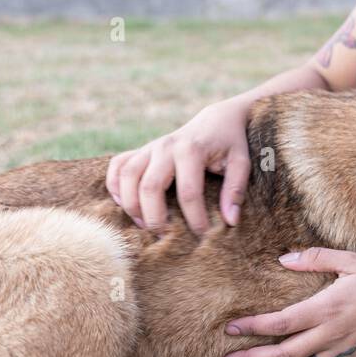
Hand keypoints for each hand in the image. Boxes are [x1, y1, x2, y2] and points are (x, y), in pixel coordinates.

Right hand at [105, 97, 251, 234]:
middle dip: (155, 217)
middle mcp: (166, 147)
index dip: (194, 218)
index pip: (189, 192)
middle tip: (166, 237)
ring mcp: (150, 147)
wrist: (216, 119)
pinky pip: (118, 165)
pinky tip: (124, 203)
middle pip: (150, 187)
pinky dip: (115, 185)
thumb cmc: (230, 143)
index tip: (203, 235)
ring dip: (131, 205)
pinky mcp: (141, 150)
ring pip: (127, 177)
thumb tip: (230, 221)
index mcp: (191, 150)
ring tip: (144, 225)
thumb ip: (235, 190)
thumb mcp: (241, 162)